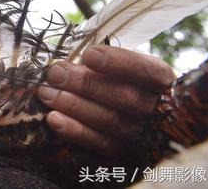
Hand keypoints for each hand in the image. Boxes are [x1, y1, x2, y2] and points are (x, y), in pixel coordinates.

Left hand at [37, 45, 174, 155]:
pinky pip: (99, 144)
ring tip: (46, 93)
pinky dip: (74, 131)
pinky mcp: (124, 153)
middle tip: (55, 74)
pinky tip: (53, 119)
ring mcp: (142, 134)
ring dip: (74, 106)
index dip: (118, 62)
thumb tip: (66, 60)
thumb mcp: (120, 64)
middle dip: (85, 84)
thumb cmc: (119, 79)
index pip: (147, 71)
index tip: (88, 55)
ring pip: (110, 121)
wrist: (136, 115)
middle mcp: (157, 109)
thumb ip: (101, 60)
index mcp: (161, 80)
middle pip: (124, 97)